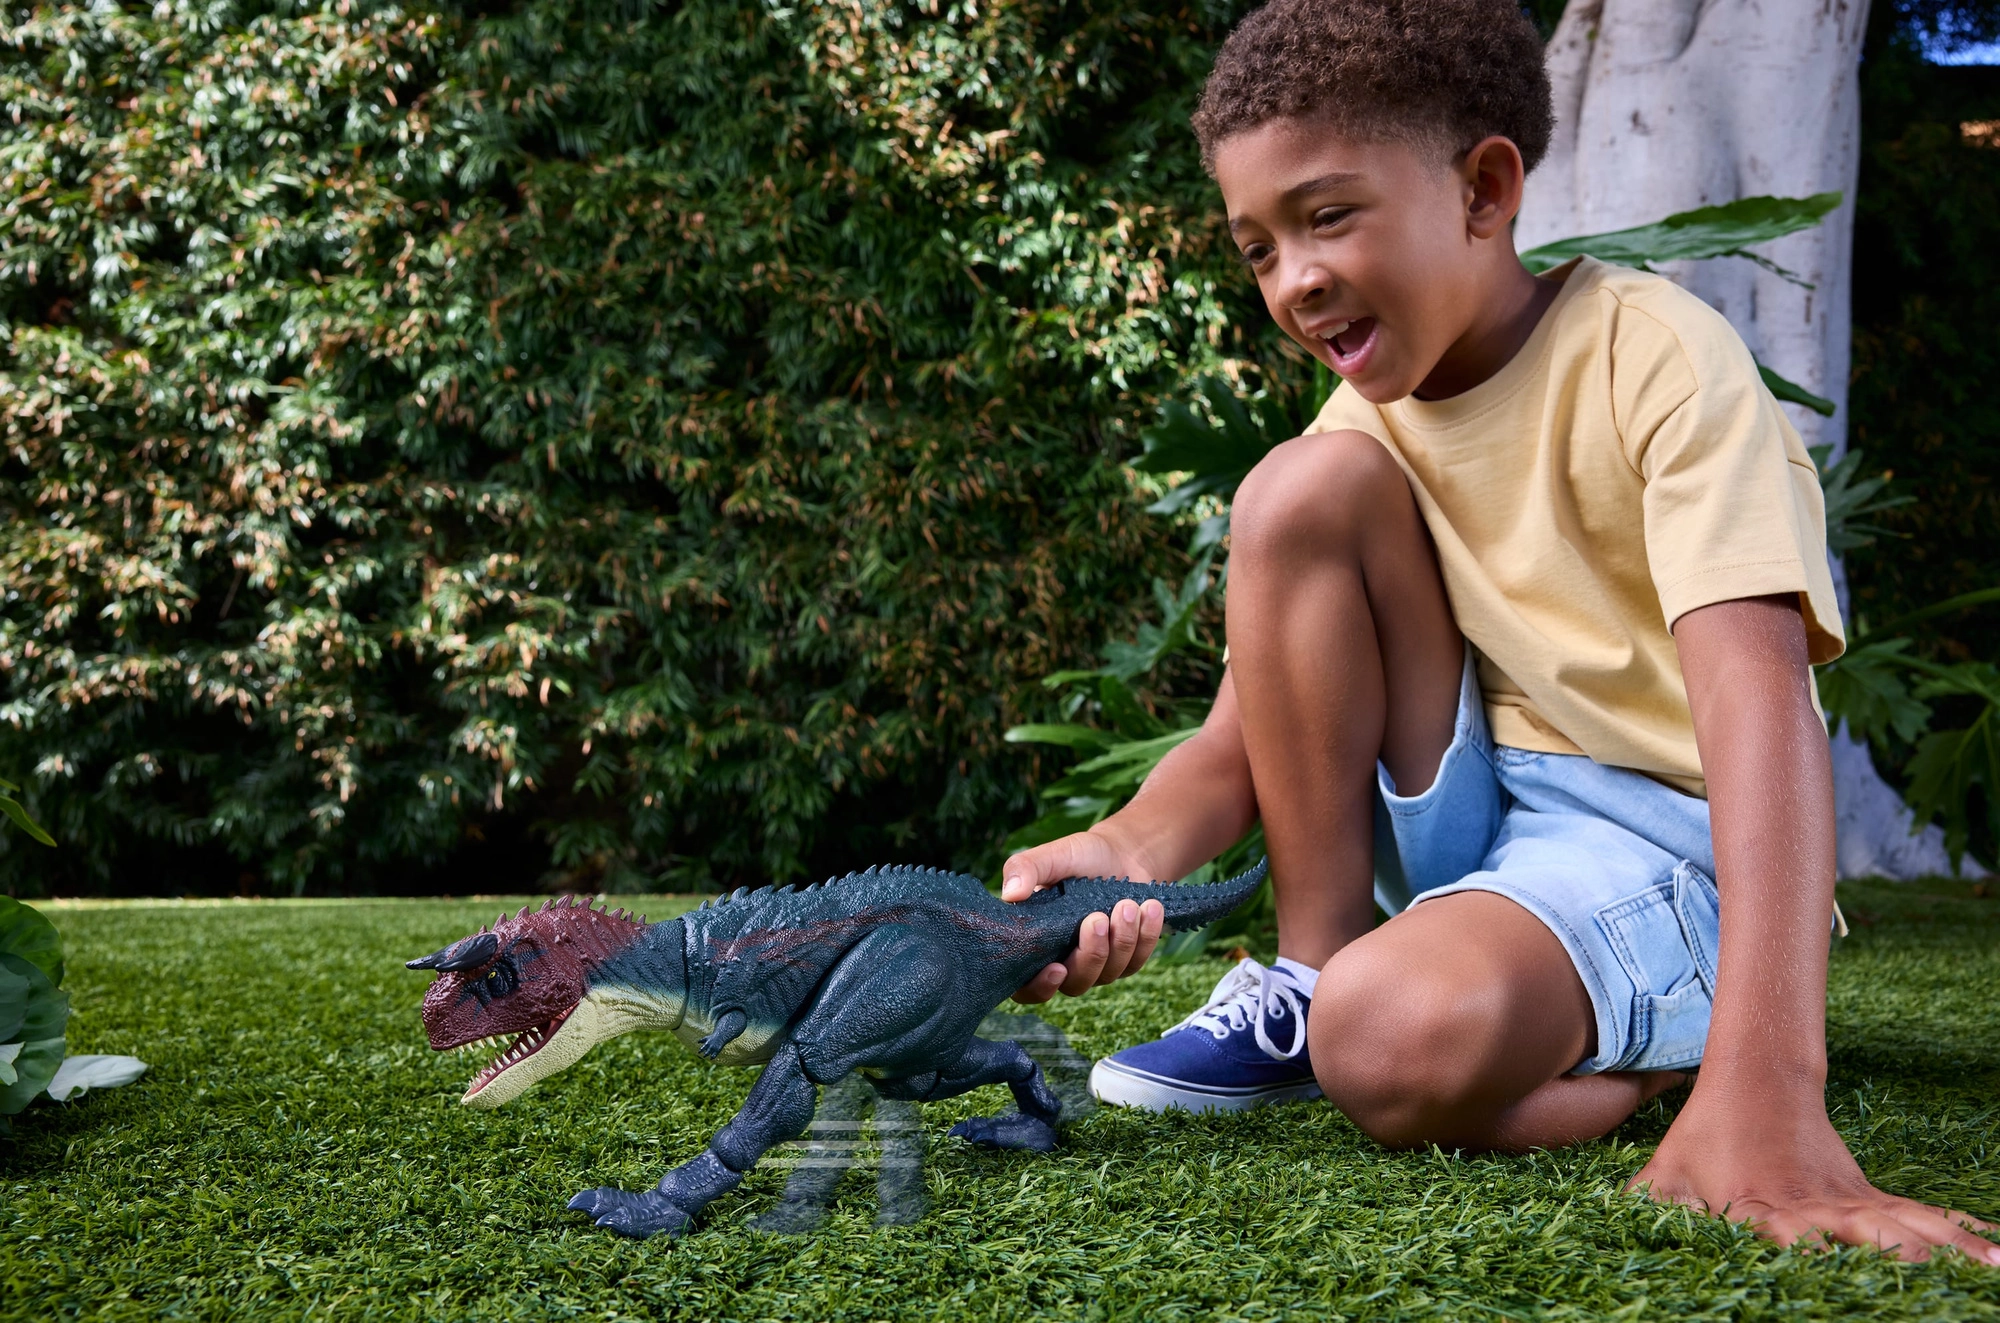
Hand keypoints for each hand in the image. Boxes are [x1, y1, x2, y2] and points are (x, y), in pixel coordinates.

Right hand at [1001, 826, 1165, 1003]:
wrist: (1121, 852)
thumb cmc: (1078, 857)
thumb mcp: (1050, 856)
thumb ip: (1025, 869)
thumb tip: (1010, 894)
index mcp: (1035, 944)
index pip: (1027, 987)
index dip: (1039, 987)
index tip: (1056, 967)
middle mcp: (1064, 960)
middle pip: (1075, 983)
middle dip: (1090, 954)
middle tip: (1097, 918)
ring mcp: (1097, 964)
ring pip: (1109, 974)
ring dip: (1120, 940)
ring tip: (1127, 905)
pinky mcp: (1127, 959)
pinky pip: (1136, 961)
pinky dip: (1145, 936)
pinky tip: (1148, 909)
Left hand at [1631, 1080, 1998, 1263]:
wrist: (1752, 1083)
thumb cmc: (1701, 1143)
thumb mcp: (1664, 1176)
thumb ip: (1650, 1206)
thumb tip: (1619, 1225)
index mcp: (1761, 1209)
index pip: (1784, 1239)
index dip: (1805, 1258)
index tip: (1826, 1276)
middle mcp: (1813, 1208)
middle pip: (1862, 1234)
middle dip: (1897, 1258)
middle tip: (1926, 1278)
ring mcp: (1848, 1201)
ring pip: (1907, 1225)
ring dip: (1948, 1250)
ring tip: (1992, 1271)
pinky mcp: (1870, 1196)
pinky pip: (1924, 1216)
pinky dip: (1964, 1233)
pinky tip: (1997, 1255)